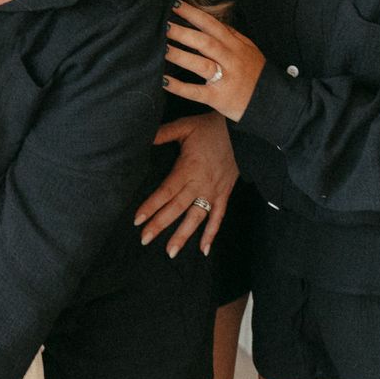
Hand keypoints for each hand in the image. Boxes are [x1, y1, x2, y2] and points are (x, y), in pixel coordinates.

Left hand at [133, 112, 237, 256]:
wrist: (242, 131)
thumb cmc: (210, 128)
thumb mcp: (184, 126)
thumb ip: (162, 134)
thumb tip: (142, 139)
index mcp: (188, 168)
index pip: (166, 192)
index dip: (151, 206)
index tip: (137, 219)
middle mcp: (200, 184)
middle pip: (177, 208)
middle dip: (160, 225)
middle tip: (144, 240)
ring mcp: (213, 192)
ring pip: (197, 218)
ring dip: (183, 236)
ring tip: (170, 252)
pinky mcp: (224, 195)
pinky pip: (218, 218)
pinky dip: (212, 234)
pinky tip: (204, 250)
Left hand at [163, 2, 265, 122]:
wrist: (274, 103)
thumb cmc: (257, 74)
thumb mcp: (249, 49)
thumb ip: (231, 34)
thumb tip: (210, 19)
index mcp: (235, 45)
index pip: (212, 25)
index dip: (193, 13)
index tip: (174, 4)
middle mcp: (230, 60)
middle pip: (204, 42)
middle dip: (182, 31)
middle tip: (161, 23)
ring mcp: (225, 79)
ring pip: (200, 64)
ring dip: (179, 55)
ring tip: (160, 47)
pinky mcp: (219, 98)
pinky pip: (196, 91)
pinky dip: (179, 86)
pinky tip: (163, 80)